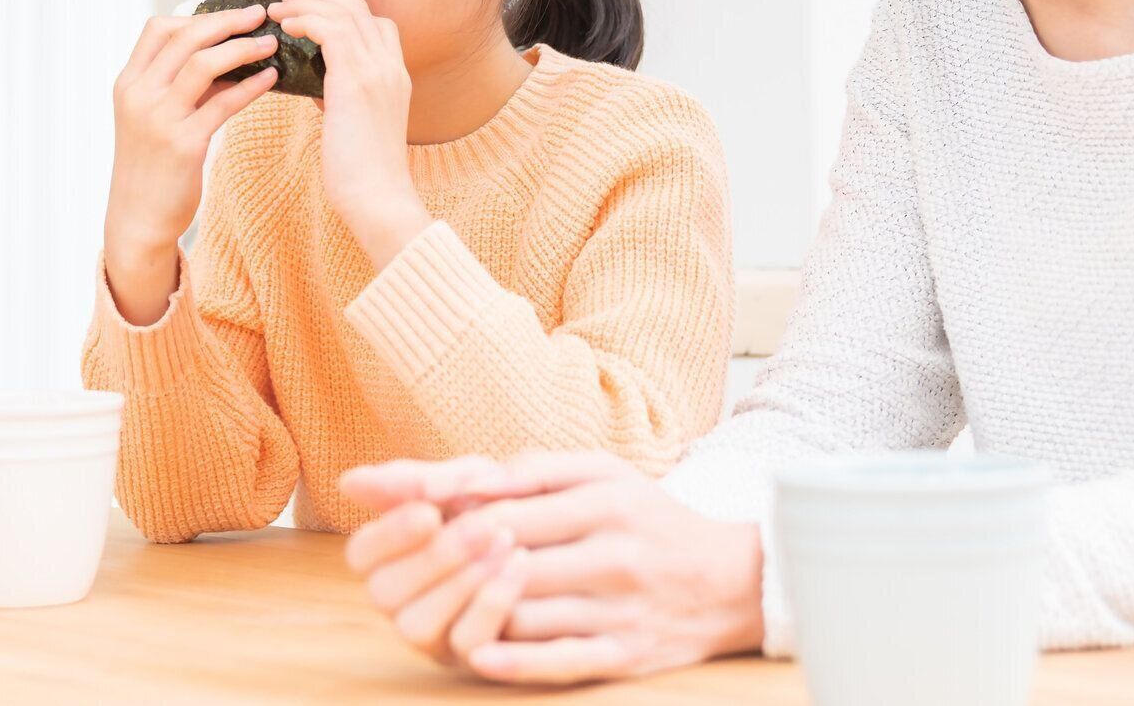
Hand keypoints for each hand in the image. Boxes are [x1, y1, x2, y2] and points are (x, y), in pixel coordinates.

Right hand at [102, 4, 278, 322]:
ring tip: (272, 43)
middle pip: (185, 38)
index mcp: (129, 83)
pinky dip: (251, 86)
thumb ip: (185, 85)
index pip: (157, 28)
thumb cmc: (154, 163)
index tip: (230, 13)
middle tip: (261, 14)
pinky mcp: (182, 144)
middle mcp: (139, 95)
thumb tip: (231, 52)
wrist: (139, 217)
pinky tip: (272, 79)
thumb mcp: (157, 117)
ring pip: (203, 64)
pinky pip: (223, 104)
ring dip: (242, 48)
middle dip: (227, 21)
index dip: (196, 15)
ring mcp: (158, 119)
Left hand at [266, 0, 427, 266]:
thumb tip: (320, 85)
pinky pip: (331, 31)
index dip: (340, 10)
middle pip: (359, 7)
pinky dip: (306, 21)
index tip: (309, 12)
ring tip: (278, 10)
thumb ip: (347, 97)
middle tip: (286, 2)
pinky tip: (285, 29)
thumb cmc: (362, 173)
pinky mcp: (357, 81)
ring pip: (344, 12)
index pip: (374, 22)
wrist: (377, 198)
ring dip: (307, 5)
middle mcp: (392, 66)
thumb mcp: (359, 124)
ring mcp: (378, 70)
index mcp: (396, 75)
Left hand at [340, 452, 766, 683]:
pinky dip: (518, 662)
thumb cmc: (647, 518)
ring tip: (436, 602)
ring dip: (477, 608)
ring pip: (529, 611)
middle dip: (455, 559)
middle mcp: (614, 552)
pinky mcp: (627, 655)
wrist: (732, 581)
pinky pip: (565, 661)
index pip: (509, 504)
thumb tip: (457, 478)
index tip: (401, 507)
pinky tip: (480, 657)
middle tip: (412, 560)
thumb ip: (531, 471)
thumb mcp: (602, 474)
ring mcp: (620, 608)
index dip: (448, 508)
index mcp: (605, 499)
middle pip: (512, 556)